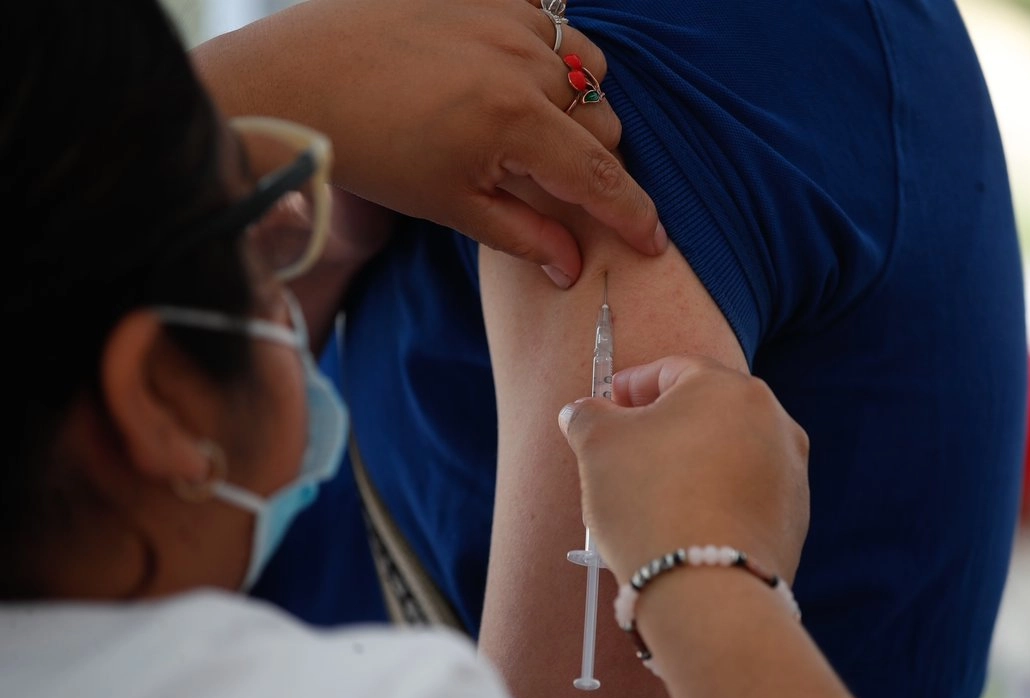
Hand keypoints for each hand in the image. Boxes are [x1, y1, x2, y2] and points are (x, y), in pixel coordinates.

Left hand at [197, 0, 664, 287]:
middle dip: (592, 159)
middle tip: (553, 181)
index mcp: (515, 122)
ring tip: (533, 124)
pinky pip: (550, 19)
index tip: (654, 240)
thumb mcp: (450, 204)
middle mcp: (523, 61)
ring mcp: (506, 15)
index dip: (633, 213)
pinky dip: (547, 51)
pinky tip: (513, 73)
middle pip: (602, 119)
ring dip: (576, 100)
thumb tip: (573, 267)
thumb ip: (522, 233)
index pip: (599, 175)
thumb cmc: (371, 150)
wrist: (301, 81)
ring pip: (585, 65)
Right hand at [557, 356, 810, 583]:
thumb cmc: (650, 503)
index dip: (631, 385)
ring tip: (650, 492)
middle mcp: (773, 420)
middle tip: (624, 450)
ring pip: (727, 452)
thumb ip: (588, 416)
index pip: (672, 370)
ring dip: (690, 462)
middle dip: (662, 425)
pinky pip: (744, 492)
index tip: (606, 406)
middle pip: (705, 410)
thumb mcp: (599, 446)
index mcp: (729, 387)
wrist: (707, 591)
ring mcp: (790, 469)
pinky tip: (682, 520)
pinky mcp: (794, 516)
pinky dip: (714, 496)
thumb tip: (583, 412)